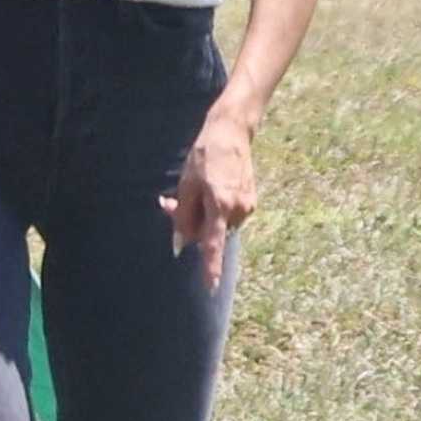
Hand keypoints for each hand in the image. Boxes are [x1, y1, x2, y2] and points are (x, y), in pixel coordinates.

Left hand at [158, 106, 256, 294]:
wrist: (232, 132)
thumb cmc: (205, 155)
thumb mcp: (187, 184)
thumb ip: (183, 216)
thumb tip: (181, 244)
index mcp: (220, 205)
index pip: (213, 244)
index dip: (210, 267)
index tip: (209, 288)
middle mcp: (238, 210)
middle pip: (209, 233)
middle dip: (189, 225)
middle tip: (170, 203)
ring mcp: (247, 206)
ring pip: (217, 224)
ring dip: (201, 216)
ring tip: (191, 190)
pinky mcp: (250, 201)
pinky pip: (226, 215)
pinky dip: (213, 210)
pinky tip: (207, 189)